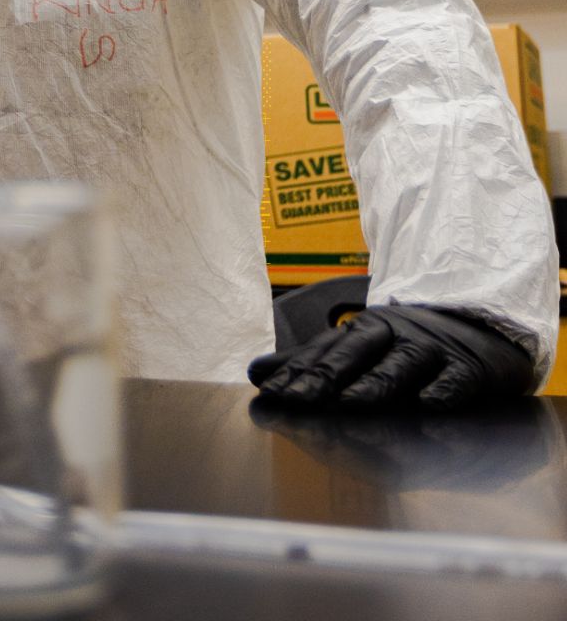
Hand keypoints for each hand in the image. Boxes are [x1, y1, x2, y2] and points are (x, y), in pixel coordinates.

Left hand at [248, 305, 533, 410]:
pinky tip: (429, 405)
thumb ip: (309, 362)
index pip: (324, 351)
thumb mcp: (359, 346)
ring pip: (402, 364)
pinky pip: (456, 379)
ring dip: (377, 383)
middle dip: (325, 376)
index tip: (269, 393)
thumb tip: (254, 372)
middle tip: (297, 400)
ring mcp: (432, 349)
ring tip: (351, 402)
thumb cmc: (407, 345)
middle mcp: (393, 334)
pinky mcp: (468, 367)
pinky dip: (443, 391)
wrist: (478, 327)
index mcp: (363, 329)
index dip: (297, 372)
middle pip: (356, 352)